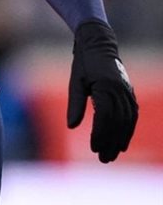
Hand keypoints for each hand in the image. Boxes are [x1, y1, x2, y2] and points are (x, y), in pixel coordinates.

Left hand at [67, 20, 138, 162]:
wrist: (99, 45)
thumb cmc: (83, 63)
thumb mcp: (75, 82)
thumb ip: (75, 104)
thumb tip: (71, 126)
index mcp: (106, 87)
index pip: (105, 117)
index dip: (100, 134)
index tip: (93, 148)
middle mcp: (120, 91)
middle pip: (118, 123)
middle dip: (110, 142)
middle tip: (103, 159)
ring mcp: (127, 93)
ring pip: (127, 122)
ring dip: (120, 140)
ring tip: (112, 155)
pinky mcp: (130, 94)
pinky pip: (132, 116)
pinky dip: (128, 131)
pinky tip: (122, 143)